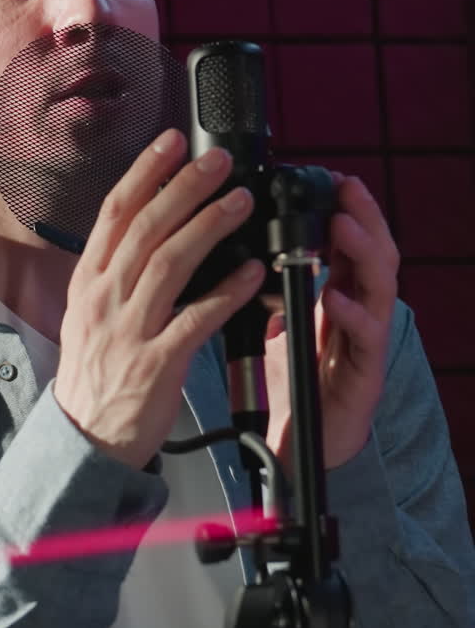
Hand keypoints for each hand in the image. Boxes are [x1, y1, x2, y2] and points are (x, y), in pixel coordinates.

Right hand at [54, 127, 264, 469]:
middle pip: (147, 228)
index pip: (115, 212)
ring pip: (170, 263)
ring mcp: (129, 330)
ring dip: (210, 226)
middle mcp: (105, 298)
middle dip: (186, 187)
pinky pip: (197, 319)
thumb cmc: (95, 374)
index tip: (174, 142)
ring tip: (242, 202)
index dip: (146, 172)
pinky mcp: (156, 364)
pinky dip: (227, 292)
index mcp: (89, 281)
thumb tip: (149, 227)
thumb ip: (115, 272)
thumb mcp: (89, 314)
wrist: (85, 438)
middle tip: (221, 162)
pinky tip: (252, 272)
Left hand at [263, 174, 398, 470]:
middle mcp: (359, 316)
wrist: (301, 448)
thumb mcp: (278, 327)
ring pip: (380, 289)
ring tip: (342, 226)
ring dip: (363, 253)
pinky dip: (352, 317)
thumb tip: (246, 254)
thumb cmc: (296, 388)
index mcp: (339, 299)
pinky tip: (336, 298)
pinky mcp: (364, 378)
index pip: (352, 245)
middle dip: (364, 218)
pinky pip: (365, 342)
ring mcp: (366, 345)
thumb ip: (272, 293)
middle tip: (346, 189)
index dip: (349, 211)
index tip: (335, 180)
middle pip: (376, 255)